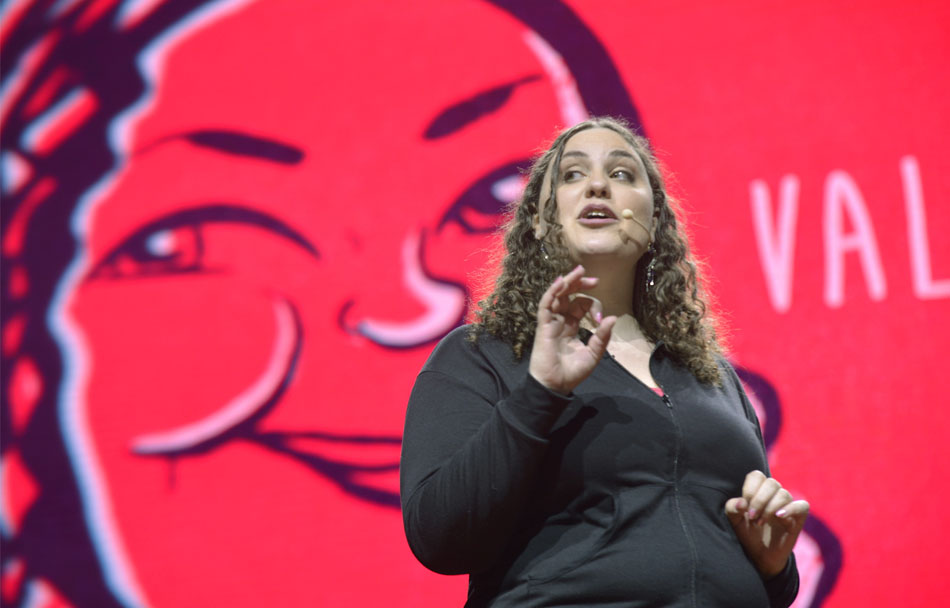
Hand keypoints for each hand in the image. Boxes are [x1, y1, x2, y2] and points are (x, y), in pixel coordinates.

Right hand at [528, 265, 616, 393]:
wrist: (555, 386)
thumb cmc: (572, 373)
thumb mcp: (594, 354)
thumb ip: (602, 336)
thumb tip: (612, 318)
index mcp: (571, 327)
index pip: (580, 306)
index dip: (592, 306)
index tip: (600, 318)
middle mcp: (560, 321)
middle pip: (568, 296)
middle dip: (580, 285)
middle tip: (594, 280)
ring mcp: (551, 322)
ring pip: (557, 296)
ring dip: (568, 282)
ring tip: (579, 272)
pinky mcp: (543, 325)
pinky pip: (546, 304)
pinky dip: (552, 291)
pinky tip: (561, 282)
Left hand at [725, 470, 808, 578]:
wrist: (760, 556)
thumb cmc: (747, 534)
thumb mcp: (734, 521)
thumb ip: (732, 508)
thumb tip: (741, 503)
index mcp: (759, 491)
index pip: (757, 476)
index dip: (749, 489)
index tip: (744, 507)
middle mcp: (774, 495)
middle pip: (771, 483)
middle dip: (759, 500)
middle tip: (752, 516)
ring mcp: (787, 506)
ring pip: (784, 494)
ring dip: (770, 508)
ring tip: (760, 522)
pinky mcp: (798, 519)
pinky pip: (802, 506)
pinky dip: (791, 509)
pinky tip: (779, 516)